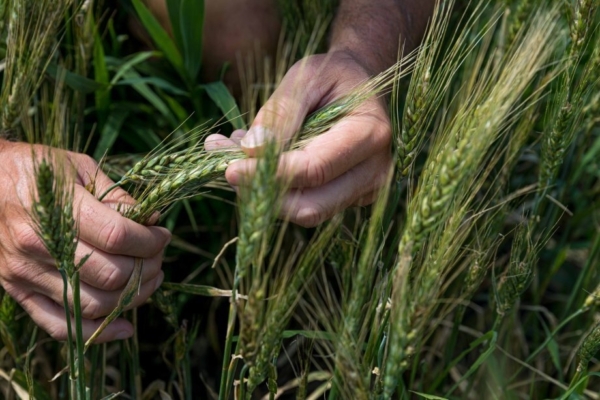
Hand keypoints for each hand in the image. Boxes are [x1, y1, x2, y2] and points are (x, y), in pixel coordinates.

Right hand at [0, 140, 170, 342]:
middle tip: (157, 257)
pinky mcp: (19, 291)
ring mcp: (27, 273)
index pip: (118, 237)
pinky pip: (60, 326)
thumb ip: (117, 197)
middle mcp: (39, 245)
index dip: (151, 241)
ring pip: (93, 304)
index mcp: (57, 208)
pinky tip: (125, 326)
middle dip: (147, 269)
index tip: (163, 235)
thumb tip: (152, 222)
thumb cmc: (38, 170)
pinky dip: (97, 332)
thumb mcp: (79, 167)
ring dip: (133, 298)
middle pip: (111, 274)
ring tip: (148, 280)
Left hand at [205, 51, 391, 226]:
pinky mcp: (348, 198)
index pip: (314, 169)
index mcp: (369, 134)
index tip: (230, 169)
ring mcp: (364, 190)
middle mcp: (374, 171)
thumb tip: (252, 150)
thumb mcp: (306, 77)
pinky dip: (275, 191)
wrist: (359, 85)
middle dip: (264, 194)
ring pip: (306, 212)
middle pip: (311, 206)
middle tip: (228, 170)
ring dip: (264, 194)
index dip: (269, 174)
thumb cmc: (333, 75)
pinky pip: (307, 205)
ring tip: (236, 158)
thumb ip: (281, 113)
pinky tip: (256, 162)